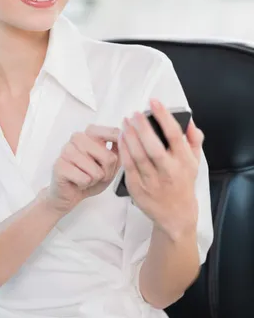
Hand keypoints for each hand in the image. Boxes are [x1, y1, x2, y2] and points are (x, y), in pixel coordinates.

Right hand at [48, 125, 120, 213]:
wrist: (69, 193)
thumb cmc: (89, 177)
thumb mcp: (111, 165)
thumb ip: (119, 152)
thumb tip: (125, 138)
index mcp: (91, 133)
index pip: (113, 132)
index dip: (121, 149)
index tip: (117, 158)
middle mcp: (78, 138)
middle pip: (108, 157)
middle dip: (107, 172)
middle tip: (97, 174)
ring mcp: (67, 150)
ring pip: (96, 171)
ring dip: (95, 180)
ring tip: (86, 177)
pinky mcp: (60, 165)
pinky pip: (84, 179)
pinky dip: (84, 184)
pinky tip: (77, 181)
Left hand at [119, 100, 203, 239]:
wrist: (175, 215)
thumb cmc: (183, 184)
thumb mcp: (195, 162)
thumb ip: (194, 140)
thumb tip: (190, 122)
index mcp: (183, 162)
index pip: (174, 135)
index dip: (163, 117)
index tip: (154, 102)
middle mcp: (168, 171)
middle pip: (153, 146)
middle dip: (142, 128)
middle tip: (135, 113)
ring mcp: (152, 181)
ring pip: (138, 156)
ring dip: (130, 137)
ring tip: (126, 122)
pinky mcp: (138, 188)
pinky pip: (128, 166)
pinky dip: (124, 151)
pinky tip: (121, 138)